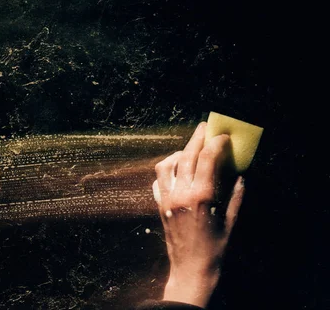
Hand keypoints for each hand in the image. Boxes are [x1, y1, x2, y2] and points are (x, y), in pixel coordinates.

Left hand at [152, 122, 244, 307]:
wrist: (190, 270)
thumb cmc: (214, 249)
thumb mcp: (230, 222)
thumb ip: (235, 197)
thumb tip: (239, 176)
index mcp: (201, 196)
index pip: (206, 159)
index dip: (215, 143)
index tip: (223, 136)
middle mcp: (180, 193)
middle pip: (186, 156)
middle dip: (196, 139)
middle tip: (204, 128)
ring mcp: (166, 199)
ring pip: (166, 164)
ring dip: (179, 153)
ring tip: (190, 150)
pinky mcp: (159, 205)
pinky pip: (158, 180)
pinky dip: (167, 170)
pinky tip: (177, 169)